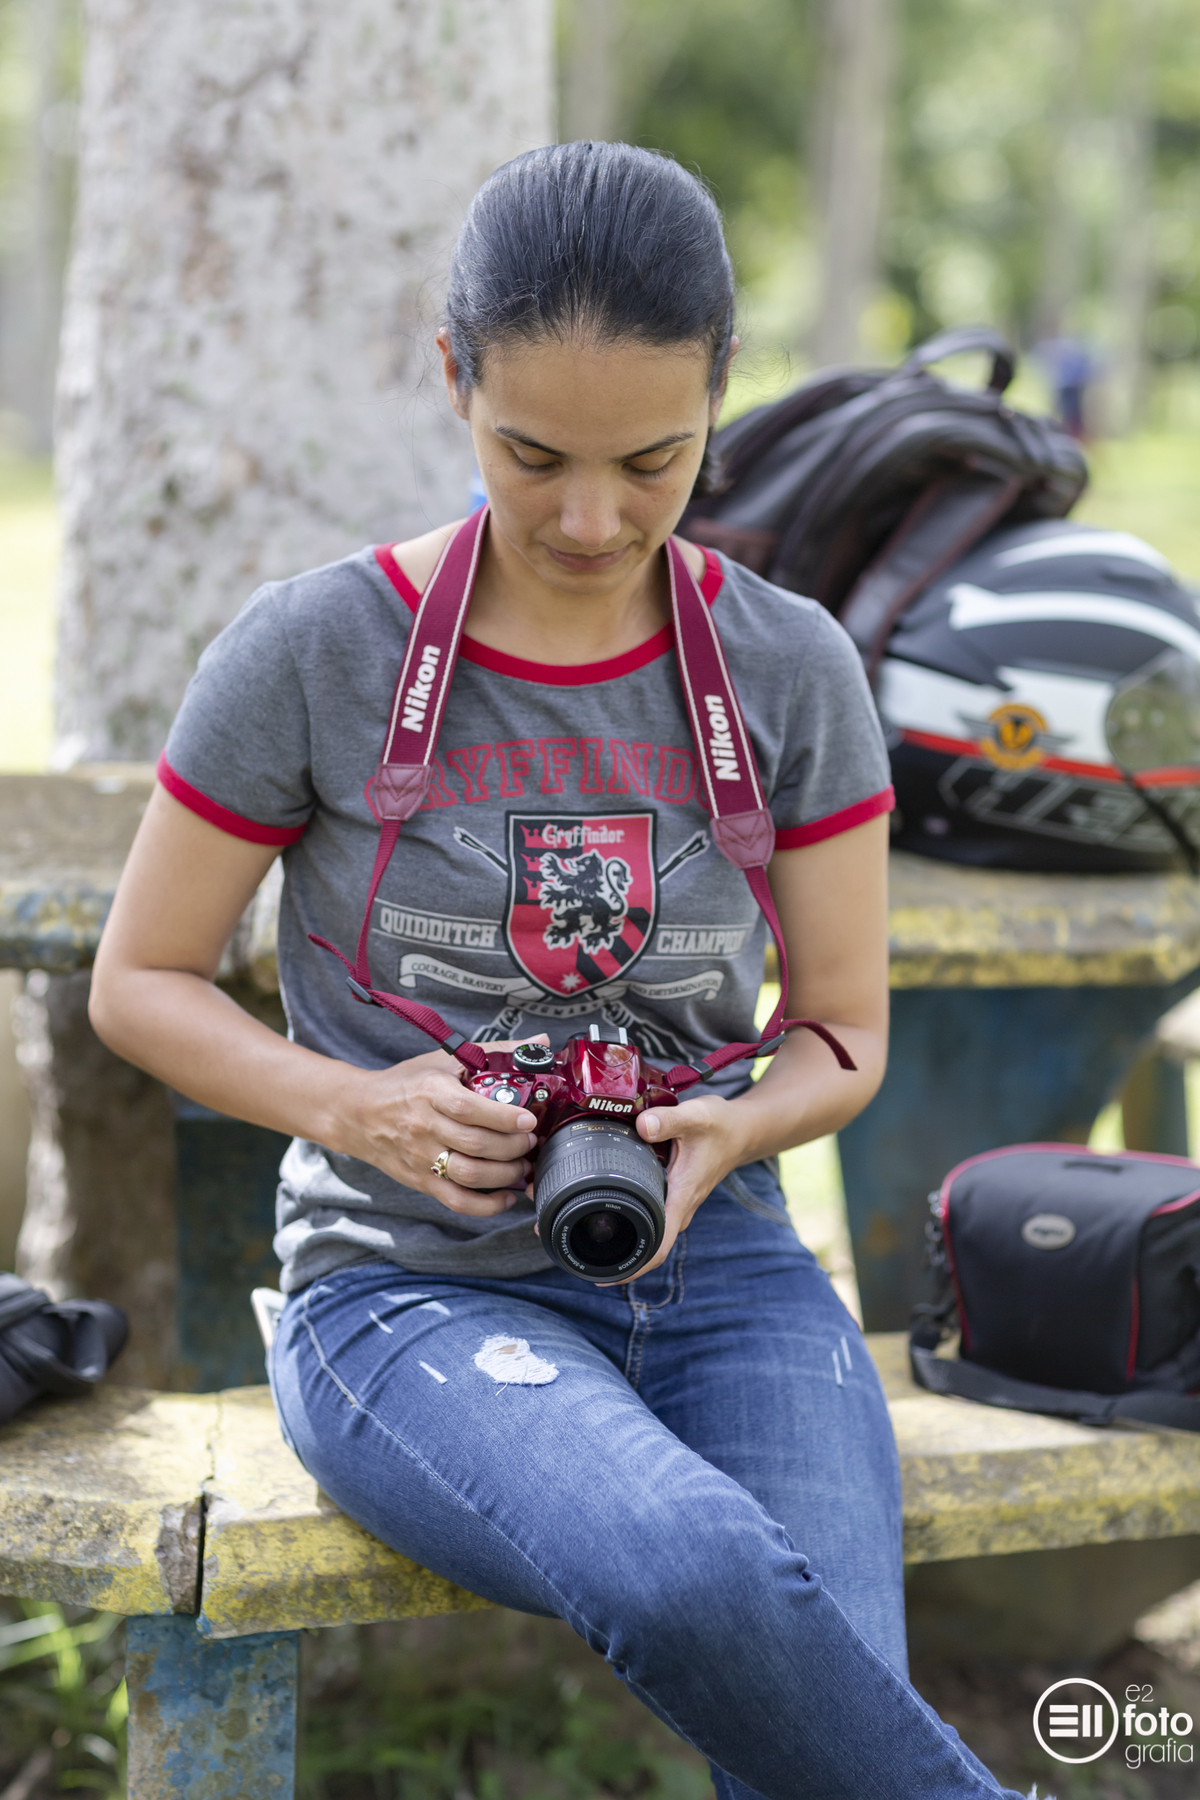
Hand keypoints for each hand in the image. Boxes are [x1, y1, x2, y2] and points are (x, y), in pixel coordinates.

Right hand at [338, 1039, 546, 1216]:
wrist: (359, 1113)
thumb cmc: (407, 1083)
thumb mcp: (444, 1060)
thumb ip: (496, 1051)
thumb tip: (541, 1041)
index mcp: (431, 1092)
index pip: (469, 1108)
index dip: (503, 1117)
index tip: (528, 1120)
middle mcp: (424, 1126)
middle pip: (475, 1144)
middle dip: (513, 1147)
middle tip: (531, 1142)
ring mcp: (421, 1157)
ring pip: (470, 1175)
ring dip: (505, 1174)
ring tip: (522, 1165)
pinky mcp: (421, 1181)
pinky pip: (457, 1200)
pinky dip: (486, 1205)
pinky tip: (505, 1196)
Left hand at [599, 1091, 746, 1282]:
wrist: (741, 1132)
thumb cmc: (720, 1126)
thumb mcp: (695, 1117)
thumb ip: (667, 1121)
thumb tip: (641, 1126)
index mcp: (682, 1197)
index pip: (659, 1246)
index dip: (633, 1267)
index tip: (606, 1276)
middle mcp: (680, 1208)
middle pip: (650, 1248)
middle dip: (620, 1260)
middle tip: (583, 1263)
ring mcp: (678, 1204)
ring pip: (651, 1233)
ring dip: (626, 1241)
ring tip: (587, 1240)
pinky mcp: (675, 1196)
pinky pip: (653, 1217)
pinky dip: (633, 1218)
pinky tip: (611, 1210)